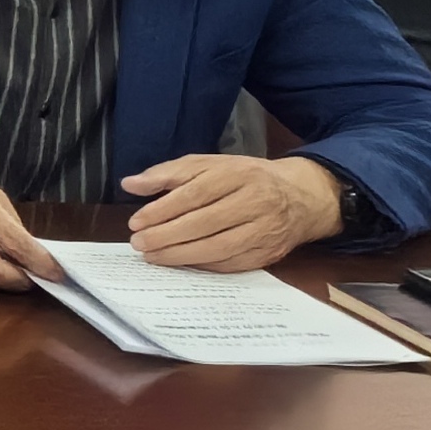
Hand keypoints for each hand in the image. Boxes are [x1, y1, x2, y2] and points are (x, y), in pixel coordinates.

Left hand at [123, 153, 341, 270]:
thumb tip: (130, 184)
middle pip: (205, 223)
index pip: (194, 193)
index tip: (136, 221)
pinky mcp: (269, 253)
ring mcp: (265, 230)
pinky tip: (181, 264)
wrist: (300, 196)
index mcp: (237, 174)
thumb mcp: (208, 164)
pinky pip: (232, 264)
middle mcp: (255, 202)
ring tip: (153, 256)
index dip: (162, 210)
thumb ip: (168, 173)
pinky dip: (204, 265)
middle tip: (139, 243)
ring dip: (181, 255)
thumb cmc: (245, 178)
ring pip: (219, 247)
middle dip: (167, 236)